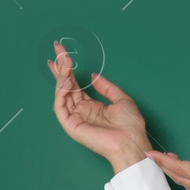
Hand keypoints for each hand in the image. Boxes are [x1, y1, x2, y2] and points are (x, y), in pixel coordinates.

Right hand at [48, 41, 149, 170]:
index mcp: (93, 106)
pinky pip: (61, 106)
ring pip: (62, 93)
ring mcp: (75, 117)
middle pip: (67, 86)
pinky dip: (61, 92)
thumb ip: (105, 86)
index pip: (76, 85)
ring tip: (65, 60)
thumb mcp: (121, 98)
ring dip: (62, 75)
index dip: (70, 70)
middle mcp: (82, 111)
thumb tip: (92, 76)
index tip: (64, 54)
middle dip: (61, 67)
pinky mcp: (71, 124)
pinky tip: (67, 80)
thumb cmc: (130, 124)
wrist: (131, 141)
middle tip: (58, 48)